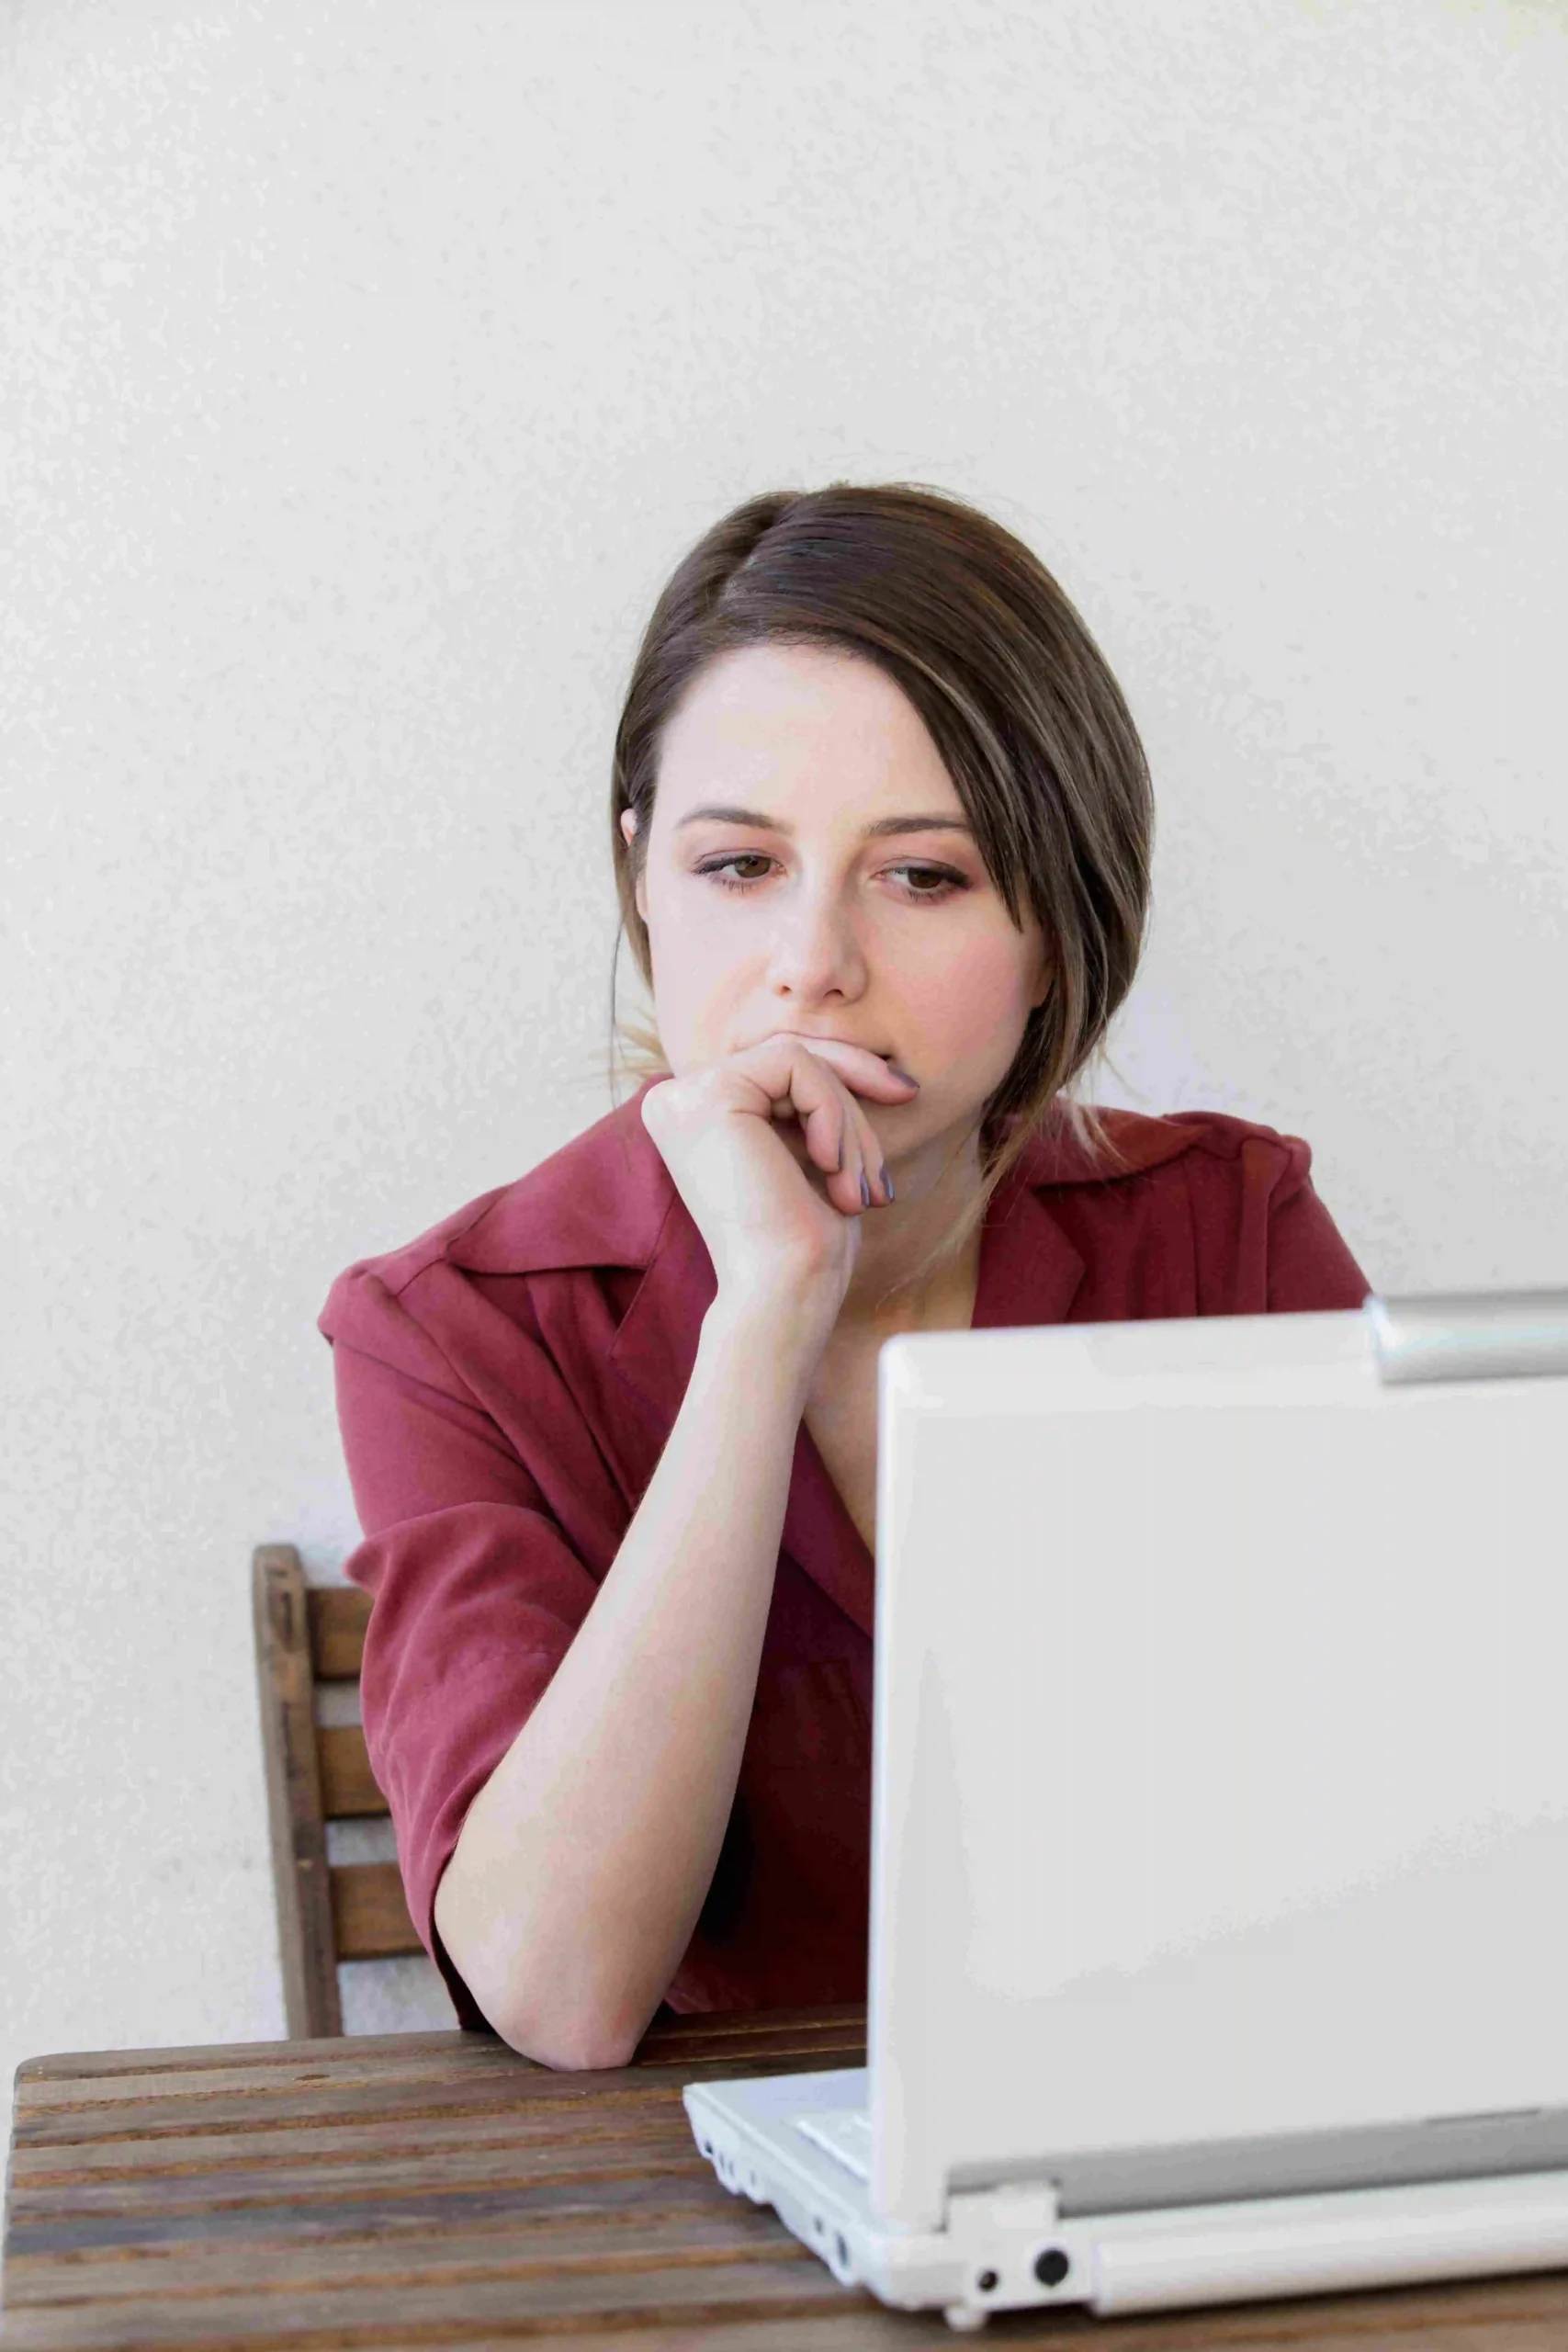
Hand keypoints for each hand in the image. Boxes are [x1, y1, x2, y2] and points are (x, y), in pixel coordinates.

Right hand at [639, 1032, 919, 1330]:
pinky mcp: (709, 1095)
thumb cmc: (801, 1244)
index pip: (776, 1065)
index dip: (843, 1073)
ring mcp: (684, 1094)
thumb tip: (864, 1058)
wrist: (780, 1296)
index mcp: (691, 1115)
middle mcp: (675, 1099)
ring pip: (799, 1057)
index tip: (904, 1093)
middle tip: (899, 1121)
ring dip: (848, 1120)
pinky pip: (797, 1065)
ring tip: (858, 1186)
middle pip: (788, 1053)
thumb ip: (811, 1102)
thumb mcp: (811, 1152)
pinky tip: (831, 1167)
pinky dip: (833, 1112)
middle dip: (855, 1085)